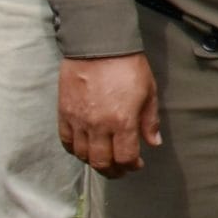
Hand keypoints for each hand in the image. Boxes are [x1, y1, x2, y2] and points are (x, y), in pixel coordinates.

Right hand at [59, 53, 159, 176]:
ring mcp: (78, 121)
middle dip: (113, 171)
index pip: (125, 157)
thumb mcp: (149, 92)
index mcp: (122, 122)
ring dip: (95, 163)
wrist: (98, 46)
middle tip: (120, 170)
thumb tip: (153, 143)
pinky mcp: (64, 113)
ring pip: (83, 155)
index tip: (136, 165)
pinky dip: (75, 150)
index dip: (132, 166)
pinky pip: (66, 141)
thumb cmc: (128, 67)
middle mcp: (98, 126)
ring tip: (104, 161)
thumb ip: (149, 120)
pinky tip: (84, 149)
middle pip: (102, 162)